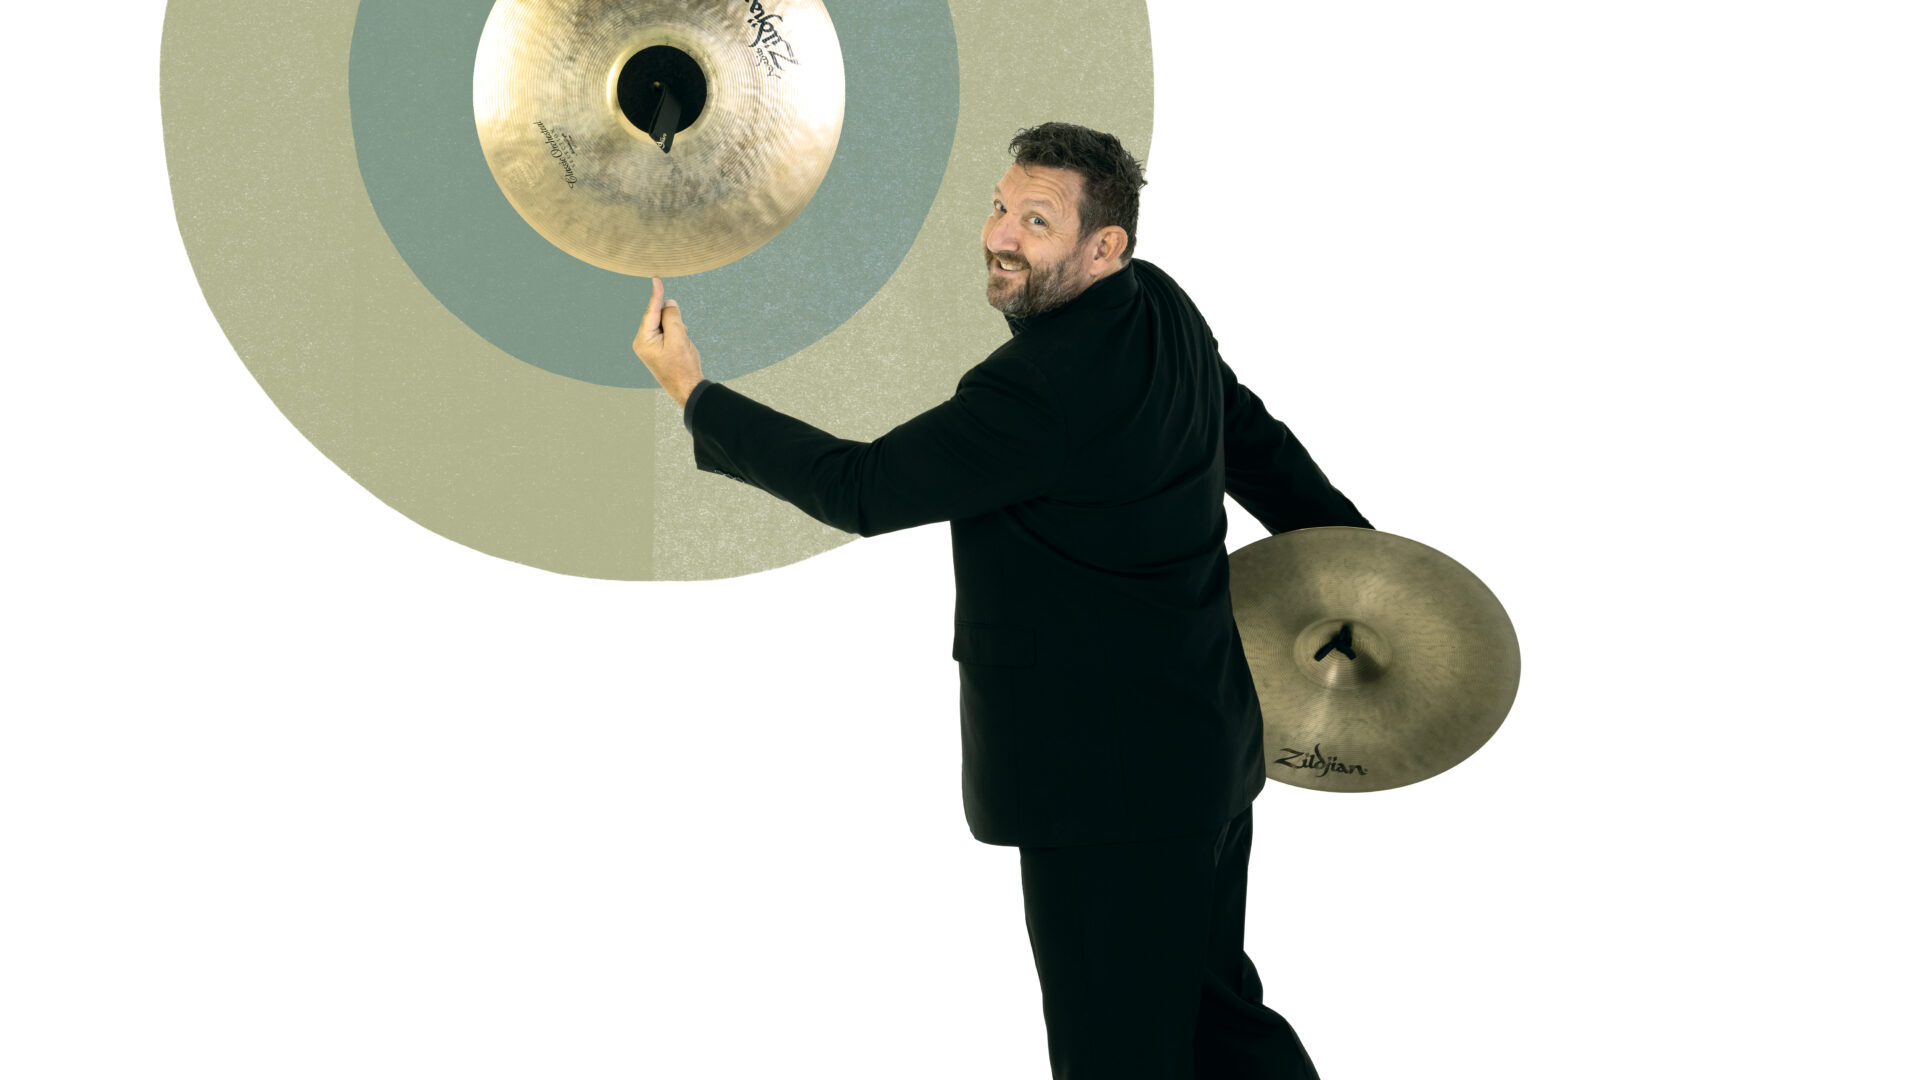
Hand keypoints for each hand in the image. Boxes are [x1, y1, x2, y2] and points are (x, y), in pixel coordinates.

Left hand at [632, 277, 704, 406]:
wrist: (687, 389)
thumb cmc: (683, 366)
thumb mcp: (679, 337)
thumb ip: (672, 317)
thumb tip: (668, 303)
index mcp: (643, 340)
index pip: (651, 311)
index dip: (656, 294)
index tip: (656, 278)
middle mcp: (642, 342)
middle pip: (658, 318)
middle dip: (673, 322)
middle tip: (682, 336)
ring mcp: (649, 347)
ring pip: (664, 325)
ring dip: (676, 330)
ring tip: (682, 348)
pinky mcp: (657, 350)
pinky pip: (667, 333)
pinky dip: (677, 335)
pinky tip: (682, 347)